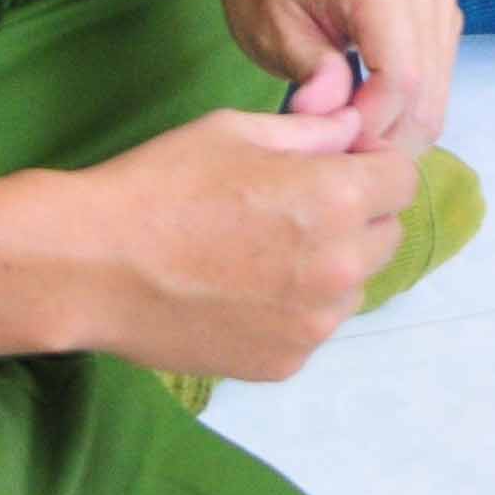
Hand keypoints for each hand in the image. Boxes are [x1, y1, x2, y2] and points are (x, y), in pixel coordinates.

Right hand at [49, 106, 422, 379]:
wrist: (91, 266)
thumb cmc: (161, 185)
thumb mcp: (240, 131)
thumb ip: (314, 132)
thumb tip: (353, 131)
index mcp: (338, 199)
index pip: (402, 180)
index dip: (372, 165)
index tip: (338, 164)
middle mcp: (339, 267)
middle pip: (385, 235)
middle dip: (356, 214)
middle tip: (293, 205)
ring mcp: (312, 324)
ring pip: (351, 287)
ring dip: (327, 266)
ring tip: (260, 250)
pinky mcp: (283, 362)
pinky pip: (311, 327)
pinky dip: (291, 310)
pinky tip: (239, 290)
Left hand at [208, 0, 457, 153]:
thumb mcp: (271, 31)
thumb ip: (310, 71)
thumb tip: (333, 117)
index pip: (400, 73)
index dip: (372, 122)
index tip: (330, 144)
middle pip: (425, 87)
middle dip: (384, 133)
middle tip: (335, 152)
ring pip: (436, 93)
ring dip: (396, 127)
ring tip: (346, 134)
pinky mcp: (440, 15)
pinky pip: (436, 82)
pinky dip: (405, 110)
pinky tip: (365, 113)